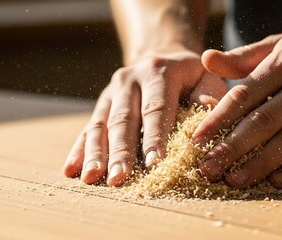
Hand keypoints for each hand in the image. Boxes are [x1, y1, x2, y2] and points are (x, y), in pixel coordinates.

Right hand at [63, 50, 227, 185]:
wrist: (162, 57)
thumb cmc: (191, 76)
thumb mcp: (206, 76)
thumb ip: (209, 95)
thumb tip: (210, 116)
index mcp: (158, 72)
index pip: (156, 109)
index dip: (155, 137)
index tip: (154, 164)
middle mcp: (130, 79)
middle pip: (123, 119)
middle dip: (121, 152)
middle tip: (119, 179)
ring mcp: (112, 92)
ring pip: (100, 125)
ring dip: (95, 154)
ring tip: (91, 178)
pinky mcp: (102, 104)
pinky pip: (88, 127)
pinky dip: (80, 149)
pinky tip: (71, 170)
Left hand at [192, 29, 281, 188]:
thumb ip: (244, 56)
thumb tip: (206, 60)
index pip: (245, 95)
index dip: (218, 120)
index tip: (196, 140)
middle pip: (263, 123)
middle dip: (231, 149)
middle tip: (208, 169)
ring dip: (258, 166)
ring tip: (233, 180)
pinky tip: (272, 181)